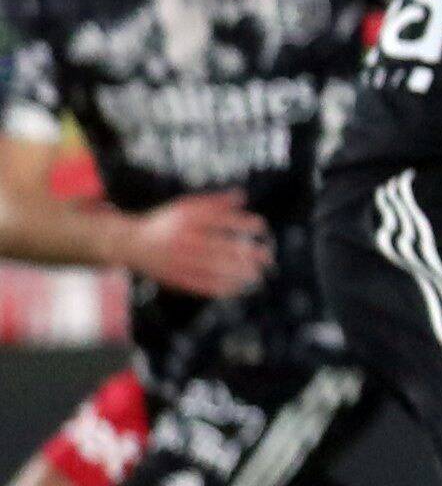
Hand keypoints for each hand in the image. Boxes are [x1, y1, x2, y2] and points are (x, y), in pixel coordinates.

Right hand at [120, 192, 267, 297]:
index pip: (219, 220)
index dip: (243, 223)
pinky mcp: (173, 277)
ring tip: (258, 275)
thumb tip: (242, 196)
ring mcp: (176, 260)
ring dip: (237, 273)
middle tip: (268, 257)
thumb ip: (213, 202)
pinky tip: (238, 288)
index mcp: (185, 220)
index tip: (262, 227)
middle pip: (219, 247)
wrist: (129, 244)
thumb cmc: (165, 222)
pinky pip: (199, 285)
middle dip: (246, 253)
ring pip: (211, 269)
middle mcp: (181, 240)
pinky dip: (220, 288)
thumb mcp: (185, 206)